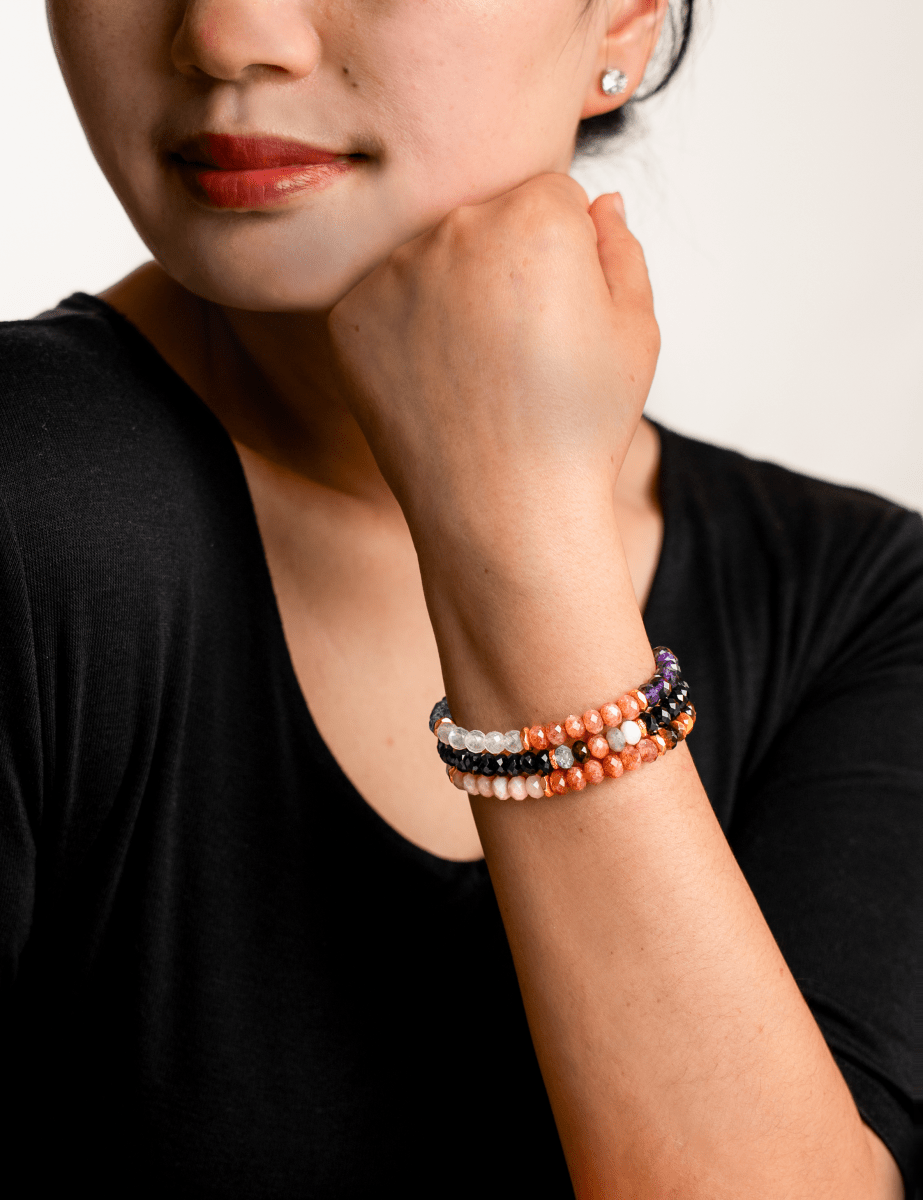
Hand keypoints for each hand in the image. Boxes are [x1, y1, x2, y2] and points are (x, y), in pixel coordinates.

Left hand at [328, 173, 658, 563]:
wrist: (505, 512)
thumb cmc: (578, 428)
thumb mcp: (635, 332)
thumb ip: (620, 249)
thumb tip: (601, 204)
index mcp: (535, 214)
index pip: (550, 197)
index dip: (566, 257)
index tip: (563, 314)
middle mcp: (455, 226)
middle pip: (486, 221)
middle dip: (507, 267)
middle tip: (520, 350)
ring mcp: (393, 271)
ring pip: (431, 260)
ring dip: (452, 295)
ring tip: (479, 374)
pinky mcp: (349, 317)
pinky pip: (385, 303)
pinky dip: (406, 334)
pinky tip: (437, 385)